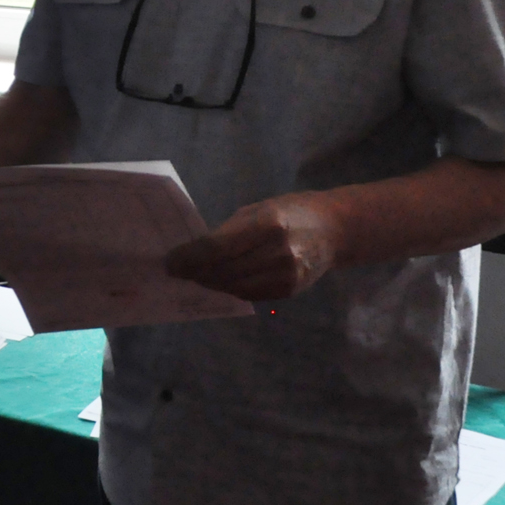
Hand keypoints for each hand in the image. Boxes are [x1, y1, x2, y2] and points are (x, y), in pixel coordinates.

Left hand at [165, 193, 341, 300]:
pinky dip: (229, 289)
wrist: (334, 230)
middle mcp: (278, 252)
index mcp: (268, 224)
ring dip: (209, 283)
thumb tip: (194, 252)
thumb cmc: (291, 211)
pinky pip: (249, 294)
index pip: (217, 248)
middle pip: (223, 271)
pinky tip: (218, 281)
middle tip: (176, 271)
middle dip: (195, 272)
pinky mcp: (289, 291)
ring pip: (233, 287)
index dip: (189, 258)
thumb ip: (229, 232)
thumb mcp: (258, 210)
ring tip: (193, 276)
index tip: (169, 261)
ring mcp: (286, 275)